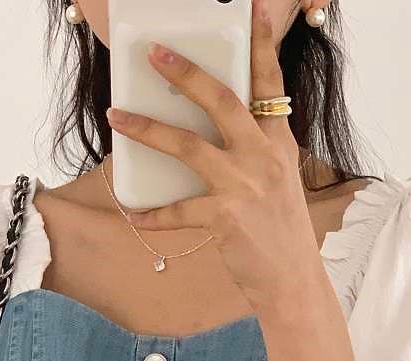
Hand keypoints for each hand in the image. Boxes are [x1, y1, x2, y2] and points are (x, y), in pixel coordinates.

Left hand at [105, 0, 321, 312]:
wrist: (294, 282)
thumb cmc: (283, 234)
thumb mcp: (279, 183)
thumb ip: (255, 152)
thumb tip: (216, 134)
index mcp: (279, 144)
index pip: (269, 84)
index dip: (260, 44)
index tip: (250, 9)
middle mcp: (264, 158)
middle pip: (221, 101)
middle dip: (186, 73)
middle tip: (155, 53)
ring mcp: (244, 187)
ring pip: (187, 146)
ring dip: (147, 129)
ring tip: (116, 116)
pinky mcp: (224, 219)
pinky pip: (177, 211)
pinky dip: (152, 214)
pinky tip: (132, 213)